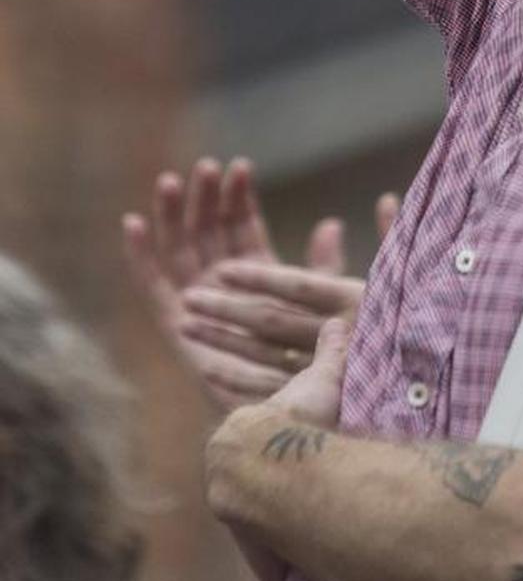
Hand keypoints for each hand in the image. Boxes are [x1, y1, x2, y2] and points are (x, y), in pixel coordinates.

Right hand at [123, 155, 398, 412]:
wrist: (286, 414)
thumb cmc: (312, 362)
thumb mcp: (321, 307)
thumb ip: (321, 267)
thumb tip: (331, 224)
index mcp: (253, 277)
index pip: (242, 226)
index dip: (239, 197)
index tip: (240, 167)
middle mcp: (220, 287)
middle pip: (207, 231)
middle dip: (204, 198)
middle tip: (207, 166)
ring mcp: (196, 305)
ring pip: (179, 249)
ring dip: (172, 215)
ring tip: (171, 180)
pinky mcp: (175, 326)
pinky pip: (152, 286)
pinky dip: (139, 255)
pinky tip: (132, 223)